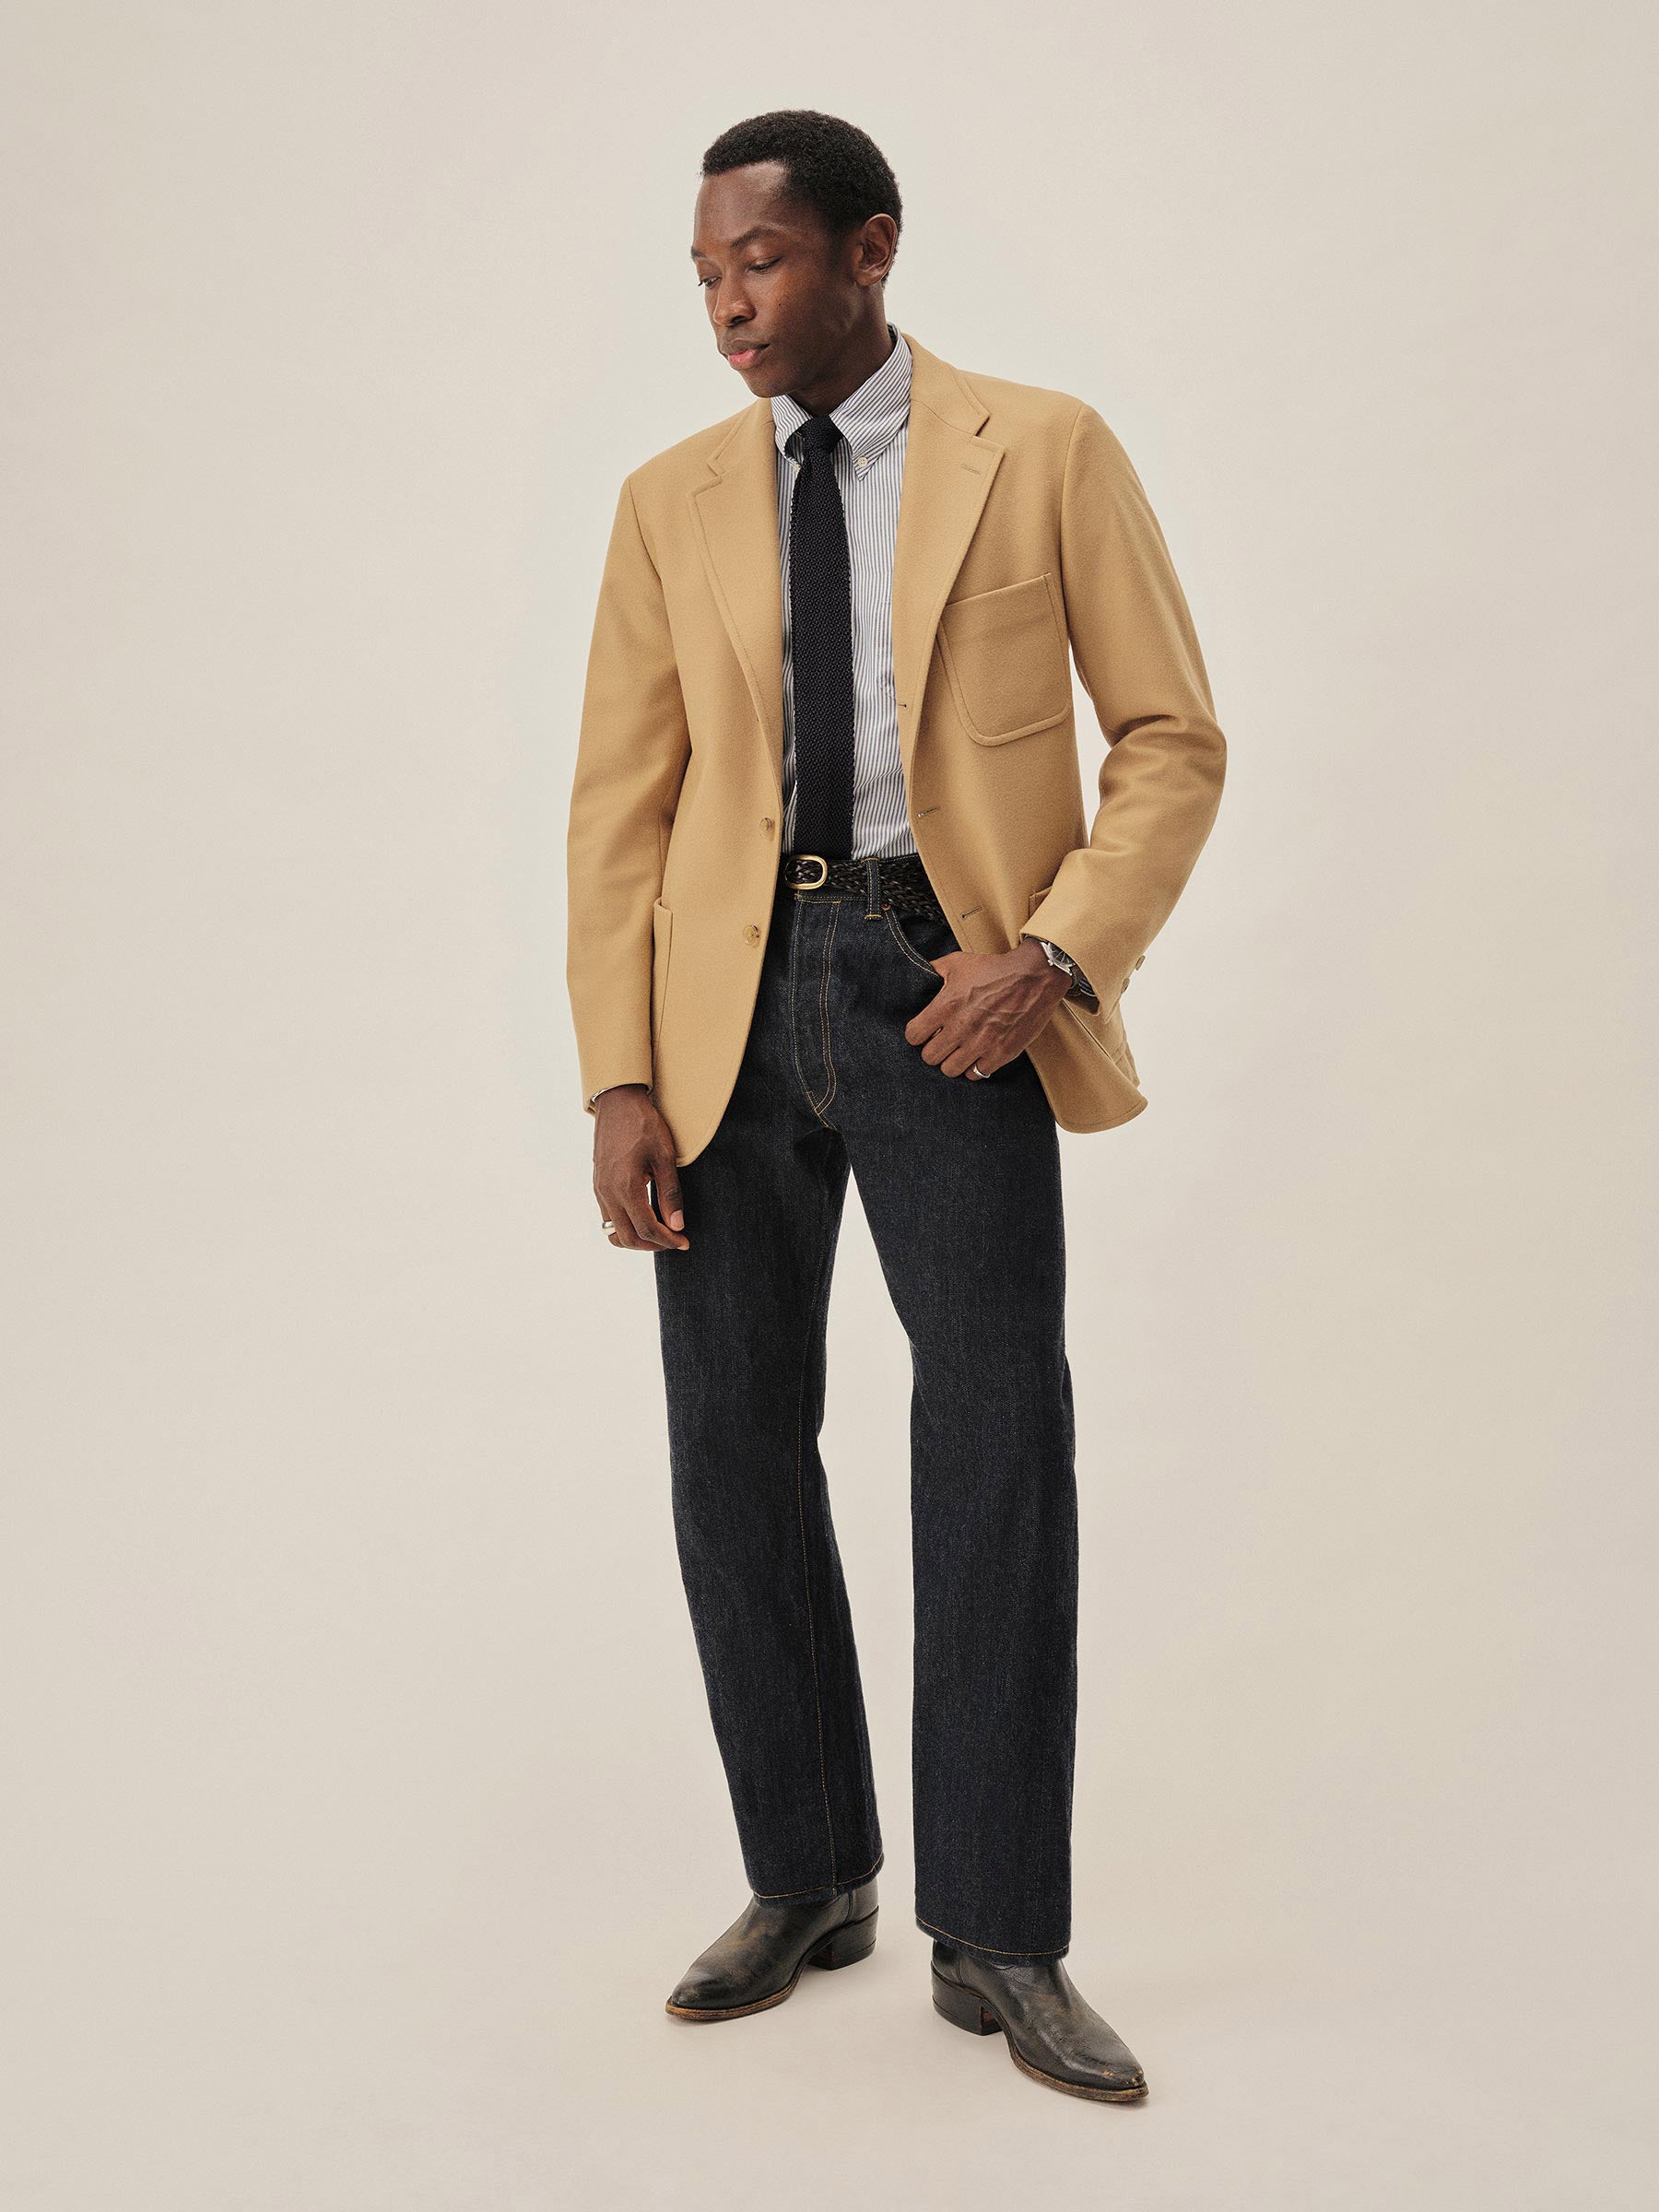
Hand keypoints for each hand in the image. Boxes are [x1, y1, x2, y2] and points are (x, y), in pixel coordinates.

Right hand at [593, 1086, 689, 1250]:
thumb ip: (671, 1194)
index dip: (668, 1241)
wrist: (618, 1102)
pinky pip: (608, 1217)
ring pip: (614, 1232)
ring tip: (659, 1232)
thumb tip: (677, 1225)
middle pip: (628, 1238)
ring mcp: (599, 1189)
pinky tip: (644, 1216)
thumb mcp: (665, 1157)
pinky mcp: (597, 1184)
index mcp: (625, 1187)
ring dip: (636, 1239)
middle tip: (674, 1240)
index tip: (684, 1241)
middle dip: (653, 1245)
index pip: (647, 1229)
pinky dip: (625, 1226)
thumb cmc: (644, 1125)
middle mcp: (608, 1193)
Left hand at [903, 937, 1071, 1078]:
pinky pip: (976, 1074)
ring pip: (950, 1070)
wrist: (1034, 975)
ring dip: (952, 1061)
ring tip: (959, 1051)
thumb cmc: (995, 968)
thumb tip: (918, 975)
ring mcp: (982, 1043)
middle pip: (929, 1057)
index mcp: (946, 1005)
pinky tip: (977, 1055)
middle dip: (933, 1049)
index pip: (914, 1035)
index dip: (917, 1034)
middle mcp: (961, 1027)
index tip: (924, 1031)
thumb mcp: (958, 962)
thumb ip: (933, 970)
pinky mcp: (1001, 1053)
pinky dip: (974, 1067)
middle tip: (942, 1042)